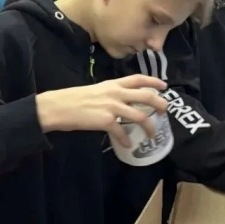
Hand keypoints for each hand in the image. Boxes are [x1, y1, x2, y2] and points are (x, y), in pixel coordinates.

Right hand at [36, 75, 167, 147]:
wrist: (59, 106)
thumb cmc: (74, 98)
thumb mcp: (96, 90)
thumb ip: (110, 94)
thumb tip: (121, 103)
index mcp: (113, 84)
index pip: (138, 79)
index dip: (154, 82)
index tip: (164, 86)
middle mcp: (116, 93)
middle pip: (146, 96)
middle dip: (160, 104)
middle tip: (164, 111)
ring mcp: (112, 107)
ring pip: (140, 116)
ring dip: (149, 127)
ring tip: (151, 134)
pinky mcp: (106, 121)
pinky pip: (122, 132)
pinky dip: (127, 139)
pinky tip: (128, 144)